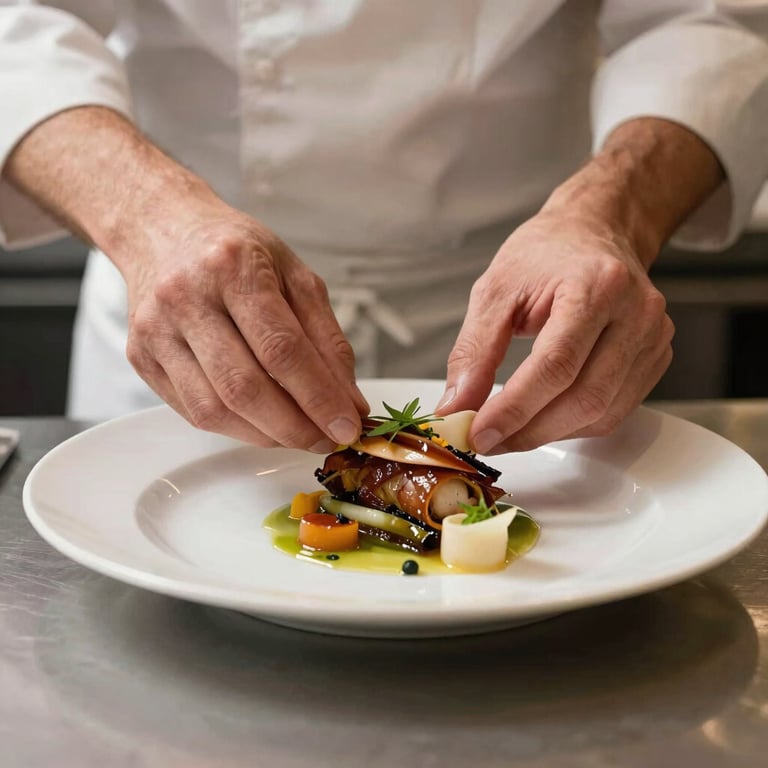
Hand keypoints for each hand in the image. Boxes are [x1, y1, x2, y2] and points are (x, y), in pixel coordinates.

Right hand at [119, 197, 367, 449]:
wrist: (162, 230)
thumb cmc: (236, 252)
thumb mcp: (295, 275)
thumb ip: (327, 339)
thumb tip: (348, 403)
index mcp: (233, 267)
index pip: (282, 349)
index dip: (318, 397)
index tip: (347, 427)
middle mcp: (186, 298)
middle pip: (244, 387)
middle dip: (294, 427)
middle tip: (326, 440)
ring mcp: (156, 331)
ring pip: (214, 409)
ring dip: (266, 435)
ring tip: (299, 434)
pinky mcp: (141, 357)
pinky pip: (193, 412)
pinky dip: (236, 428)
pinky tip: (263, 423)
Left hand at [437, 209, 672, 452]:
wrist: (592, 231)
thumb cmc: (545, 254)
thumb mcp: (495, 291)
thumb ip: (474, 352)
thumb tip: (457, 406)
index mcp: (596, 285)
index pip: (556, 365)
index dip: (514, 409)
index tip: (478, 433)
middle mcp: (636, 313)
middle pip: (584, 397)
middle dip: (528, 430)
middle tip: (486, 440)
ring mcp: (653, 338)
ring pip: (602, 413)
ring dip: (549, 434)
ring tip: (507, 432)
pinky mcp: (655, 358)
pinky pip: (615, 411)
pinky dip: (572, 425)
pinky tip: (542, 418)